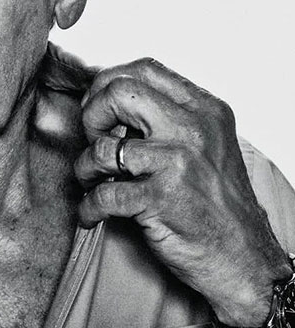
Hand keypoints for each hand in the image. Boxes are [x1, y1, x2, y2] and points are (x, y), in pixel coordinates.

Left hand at [74, 57, 290, 324]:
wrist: (243, 257)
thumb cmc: (219, 206)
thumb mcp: (207, 147)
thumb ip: (169, 120)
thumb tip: (110, 104)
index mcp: (205, 109)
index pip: (144, 69)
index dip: (107, 84)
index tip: (97, 109)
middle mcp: (192, 129)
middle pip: (119, 92)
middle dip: (91, 115)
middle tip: (92, 141)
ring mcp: (176, 163)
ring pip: (103, 147)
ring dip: (84, 168)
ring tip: (90, 183)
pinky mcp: (159, 199)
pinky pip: (102, 194)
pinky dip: (88, 208)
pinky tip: (92, 215)